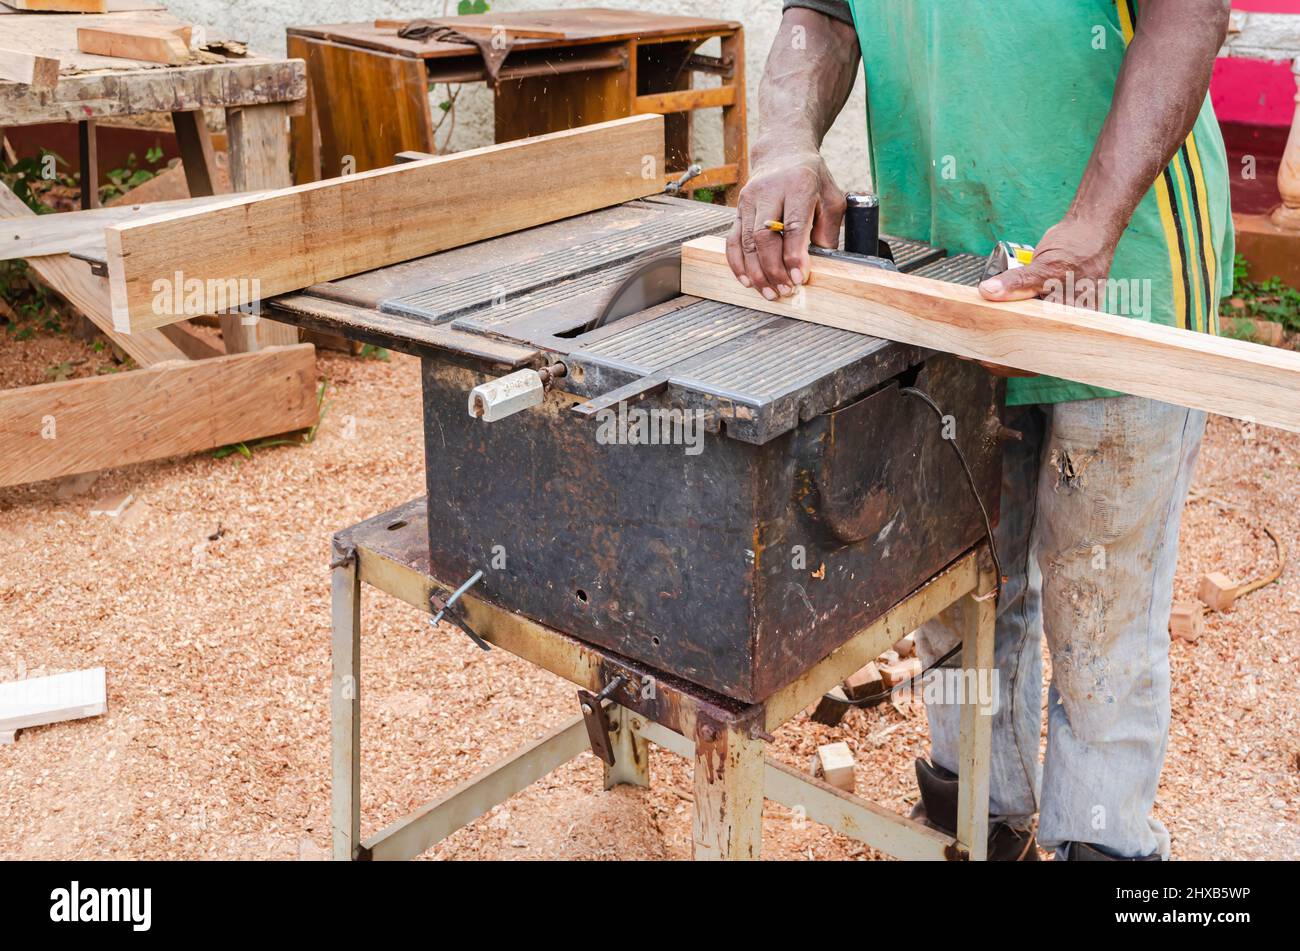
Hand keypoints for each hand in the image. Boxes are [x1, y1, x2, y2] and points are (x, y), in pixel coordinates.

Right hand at [726, 149, 845, 299]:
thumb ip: (827, 230)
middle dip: (774, 269)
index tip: (799, 279)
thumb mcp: (831, 198)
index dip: (794, 256)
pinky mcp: (737, 210)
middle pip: (764, 237)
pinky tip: (747, 281)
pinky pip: (733, 241)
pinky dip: (738, 264)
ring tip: (769, 293)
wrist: (782, 152)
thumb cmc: (811, 178)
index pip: (793, 225)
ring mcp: (749, 200)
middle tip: (785, 291)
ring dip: (757, 272)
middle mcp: (769, 190)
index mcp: (798, 185)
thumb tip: (819, 264)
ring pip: (747, 242)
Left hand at [974, 216, 1120, 376]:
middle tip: (973, 351)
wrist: (1090, 228)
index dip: (1013, 362)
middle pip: (1031, 349)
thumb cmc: (1078, 247)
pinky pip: (1024, 320)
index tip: (986, 360)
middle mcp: (1066, 324)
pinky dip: (1006, 321)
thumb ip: (1018, 282)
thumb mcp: (1045, 266)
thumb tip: (988, 292)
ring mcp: (1055, 316)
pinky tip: (987, 322)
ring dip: (1001, 337)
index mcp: (1073, 322)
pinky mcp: (1045, 306)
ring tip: (975, 341)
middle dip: (1001, 352)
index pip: (1042, 354)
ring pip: (1025, 335)